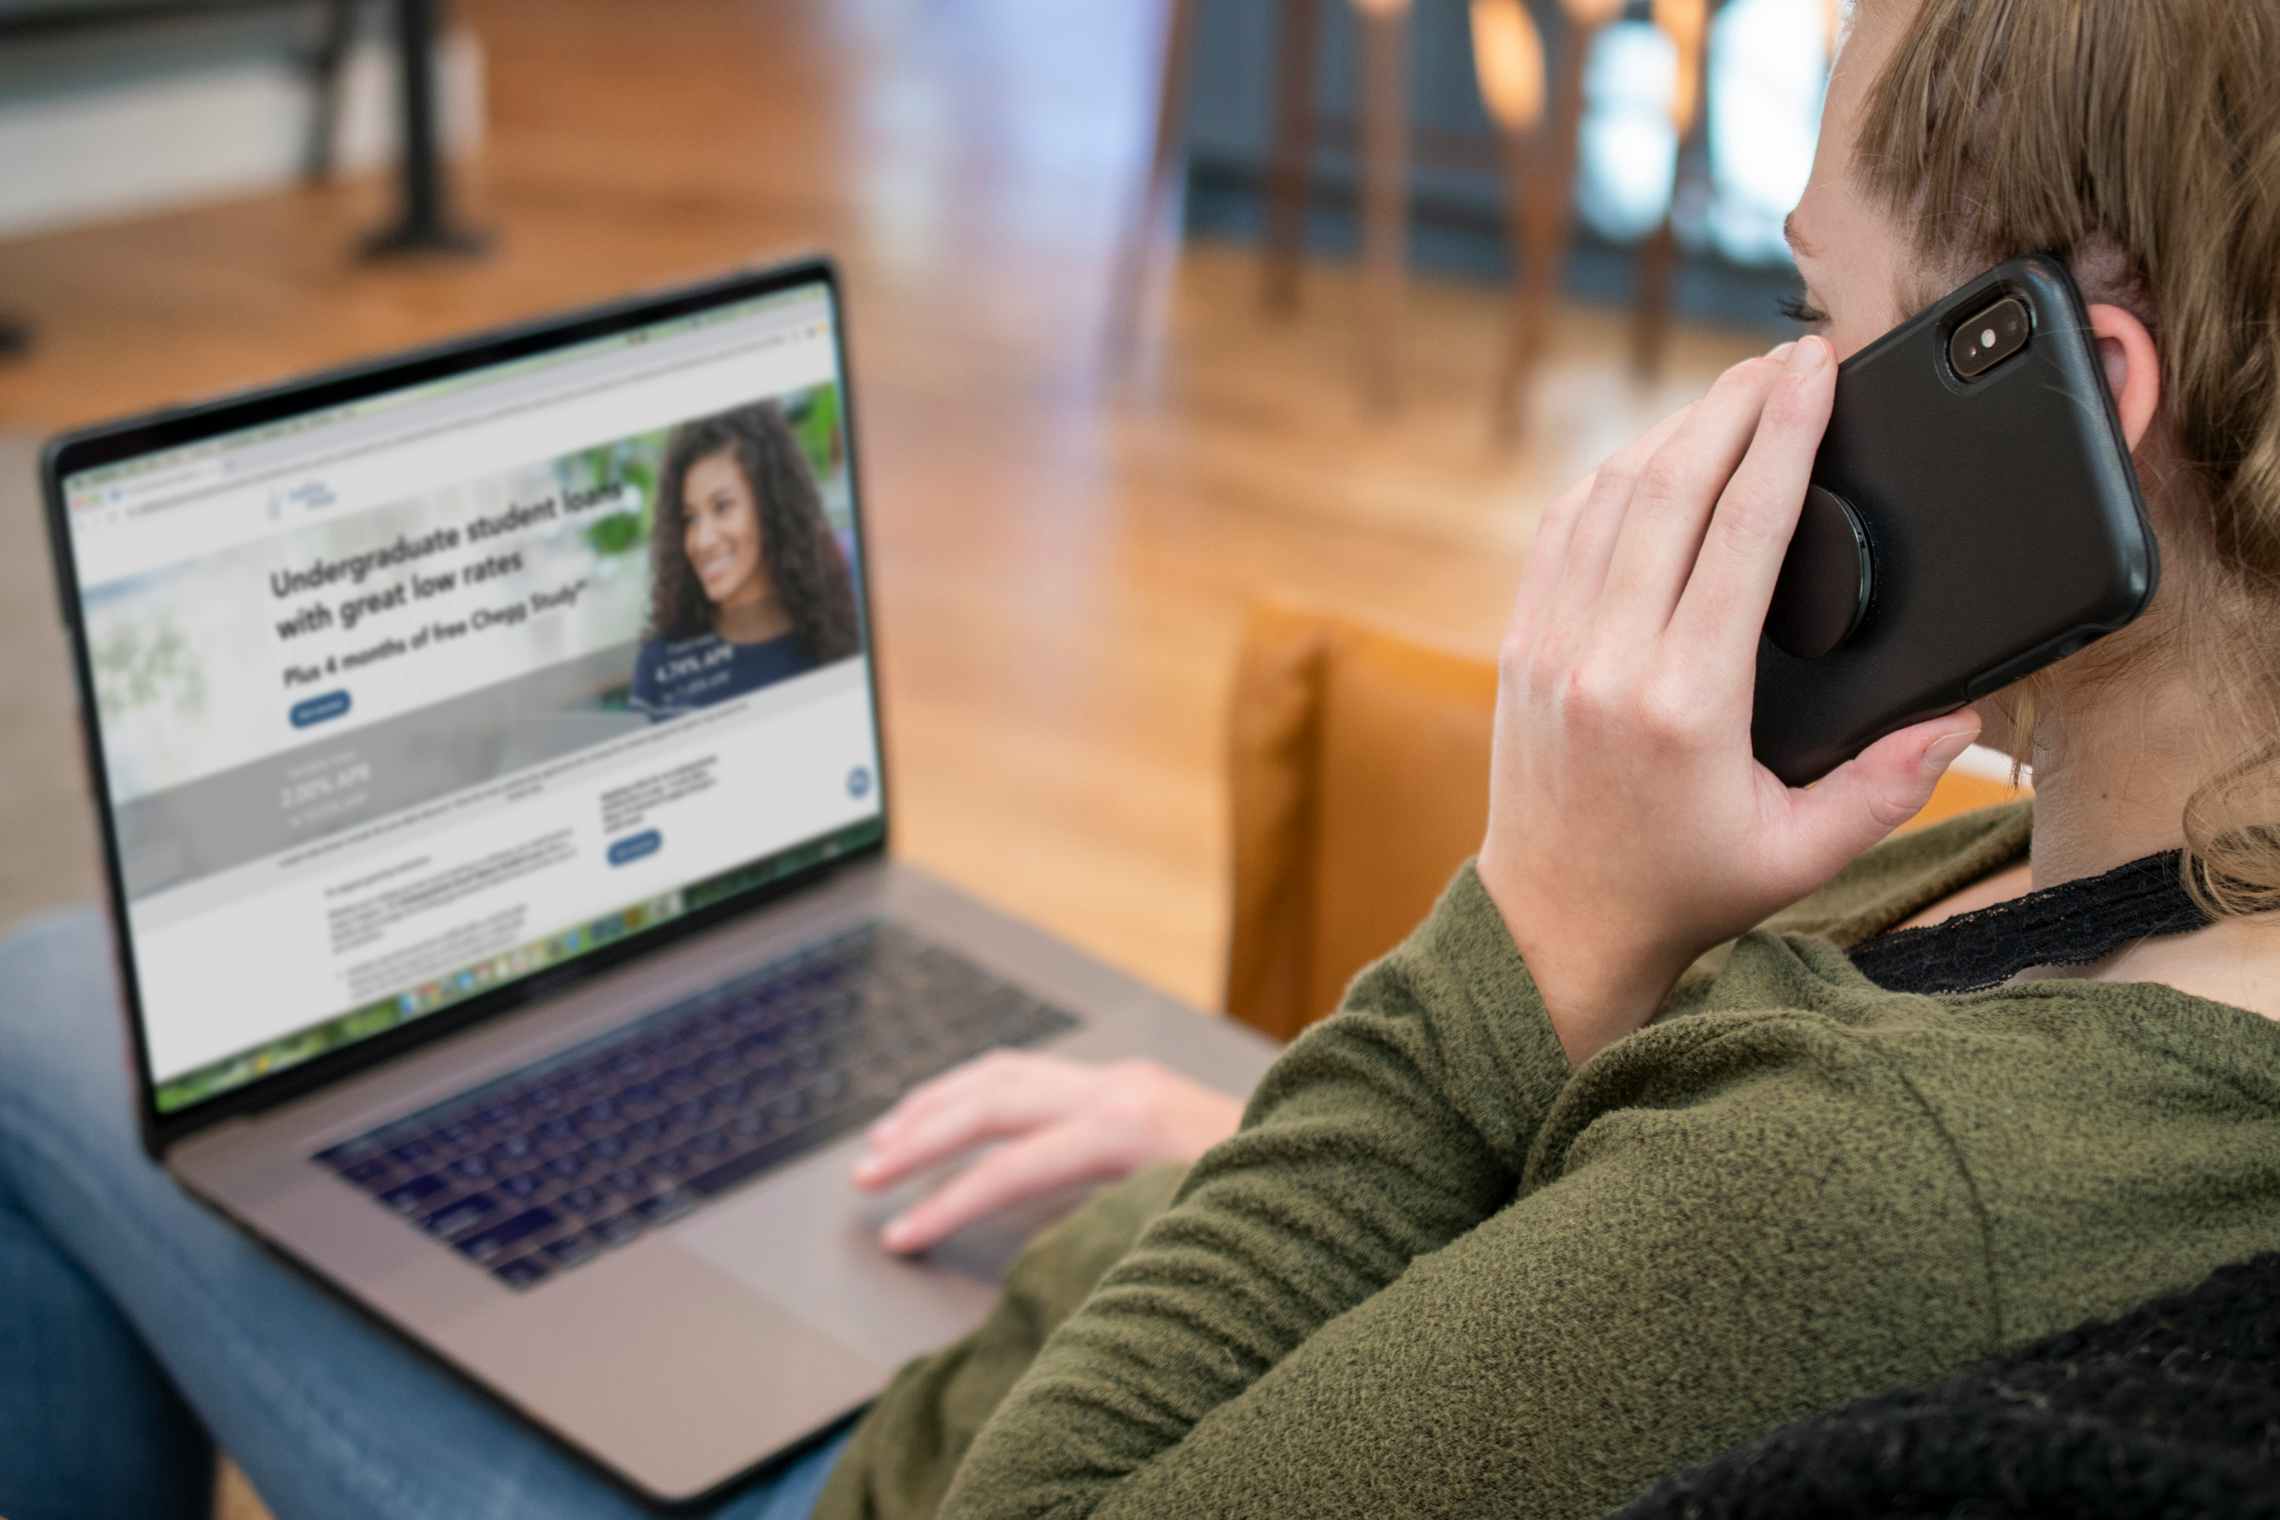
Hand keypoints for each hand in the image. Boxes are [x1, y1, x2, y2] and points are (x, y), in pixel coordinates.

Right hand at [852, 1050, 1242, 1253]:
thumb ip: (1111, 1232)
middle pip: (992, 1100)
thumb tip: (1034, 1253)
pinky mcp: (1130, 1083)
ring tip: (884, 1141)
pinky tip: (951, 1111)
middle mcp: (1118, 1089)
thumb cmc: (1273, 1205)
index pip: (1011, 1165)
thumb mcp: (1190, 1230)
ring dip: (937, 1104)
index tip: (899, 1238)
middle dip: (921, 1137)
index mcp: (1128, 1125)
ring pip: (1005, 1073)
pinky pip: (1032, 1075)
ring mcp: (1124, 1078)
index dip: (948, 1204)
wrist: (1345, 1152)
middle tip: (864, 1176)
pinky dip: (977, 1091)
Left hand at [1477, 337, 1980, 1067]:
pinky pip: (1562, 529)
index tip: (1814, 370)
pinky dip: (1613, 477)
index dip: (1784, 435)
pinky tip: (1657, 456)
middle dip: (1734, 407)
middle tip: (1786, 355)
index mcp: (1684, 703)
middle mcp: (1604, 659)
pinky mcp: (1519, 643)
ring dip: (1674, 431)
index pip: (1740, 531)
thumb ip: (1890, 786)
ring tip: (1735, 395)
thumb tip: (1959, 713)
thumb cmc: (1684, 888)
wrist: (1555, 922)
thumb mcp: (1803, 854)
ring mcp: (1549, 645)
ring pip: (1608, 496)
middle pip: (1670, 488)